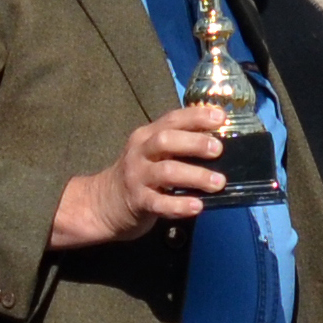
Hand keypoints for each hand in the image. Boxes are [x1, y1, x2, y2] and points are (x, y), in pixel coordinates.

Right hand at [51, 103, 228, 248]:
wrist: (102, 203)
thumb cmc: (139, 175)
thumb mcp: (152, 153)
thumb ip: (178, 146)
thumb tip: (219, 143)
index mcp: (147, 136)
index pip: (172, 119)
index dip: (197, 116)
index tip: (221, 117)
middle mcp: (140, 152)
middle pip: (166, 140)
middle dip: (194, 143)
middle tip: (218, 149)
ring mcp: (137, 177)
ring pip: (166, 172)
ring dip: (195, 176)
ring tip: (218, 182)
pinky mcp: (137, 202)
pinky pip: (159, 203)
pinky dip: (179, 205)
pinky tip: (197, 206)